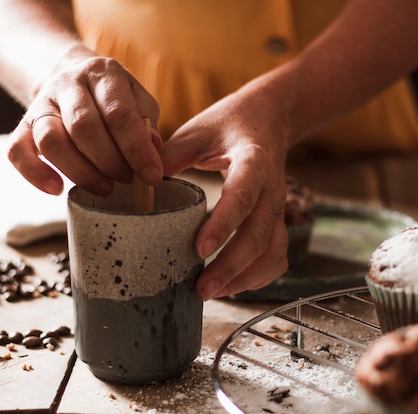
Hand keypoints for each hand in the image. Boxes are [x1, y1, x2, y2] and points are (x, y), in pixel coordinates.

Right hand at [8, 55, 162, 195]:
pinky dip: (36, 174)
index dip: (137, 149)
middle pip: (83, 127)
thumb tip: (153, 156)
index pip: (118, 113)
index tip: (152, 176)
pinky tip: (57, 190)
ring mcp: (41, 105)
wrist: (73, 80)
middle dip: (110, 162)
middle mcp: (67, 84)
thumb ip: (148, 127)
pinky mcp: (23, 126)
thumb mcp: (140, 103)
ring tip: (105, 188)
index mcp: (103, 74)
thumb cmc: (116, 100)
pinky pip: (18, 151)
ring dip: (80, 172)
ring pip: (51, 140)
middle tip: (128, 180)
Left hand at [161, 86, 290, 299]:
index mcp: (254, 161)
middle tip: (202, 289)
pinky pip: (278, 254)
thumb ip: (170, 155)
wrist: (271, 118)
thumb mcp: (199, 130)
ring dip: (247, 276)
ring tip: (215, 292)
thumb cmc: (231, 123)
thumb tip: (138, 186)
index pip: (243, 196)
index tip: (199, 249)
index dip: (224, 225)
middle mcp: (272, 188)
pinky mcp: (278, 219)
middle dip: (231, 266)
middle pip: (259, 235)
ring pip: (273, 250)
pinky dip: (260, 275)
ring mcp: (279, 206)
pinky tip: (235, 284)